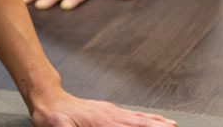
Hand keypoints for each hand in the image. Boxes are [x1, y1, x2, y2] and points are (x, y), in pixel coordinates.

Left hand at [31, 88, 175, 125]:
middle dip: (158, 125)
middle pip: (140, 122)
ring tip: (169, 124)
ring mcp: (109, 111)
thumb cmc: (53, 117)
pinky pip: (130, 115)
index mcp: (103, 121)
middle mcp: (110, 114)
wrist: (47, 99)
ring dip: (155, 122)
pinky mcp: (106, 111)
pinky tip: (148, 120)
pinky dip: (144, 118)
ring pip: (137, 117)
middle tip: (174, 126)